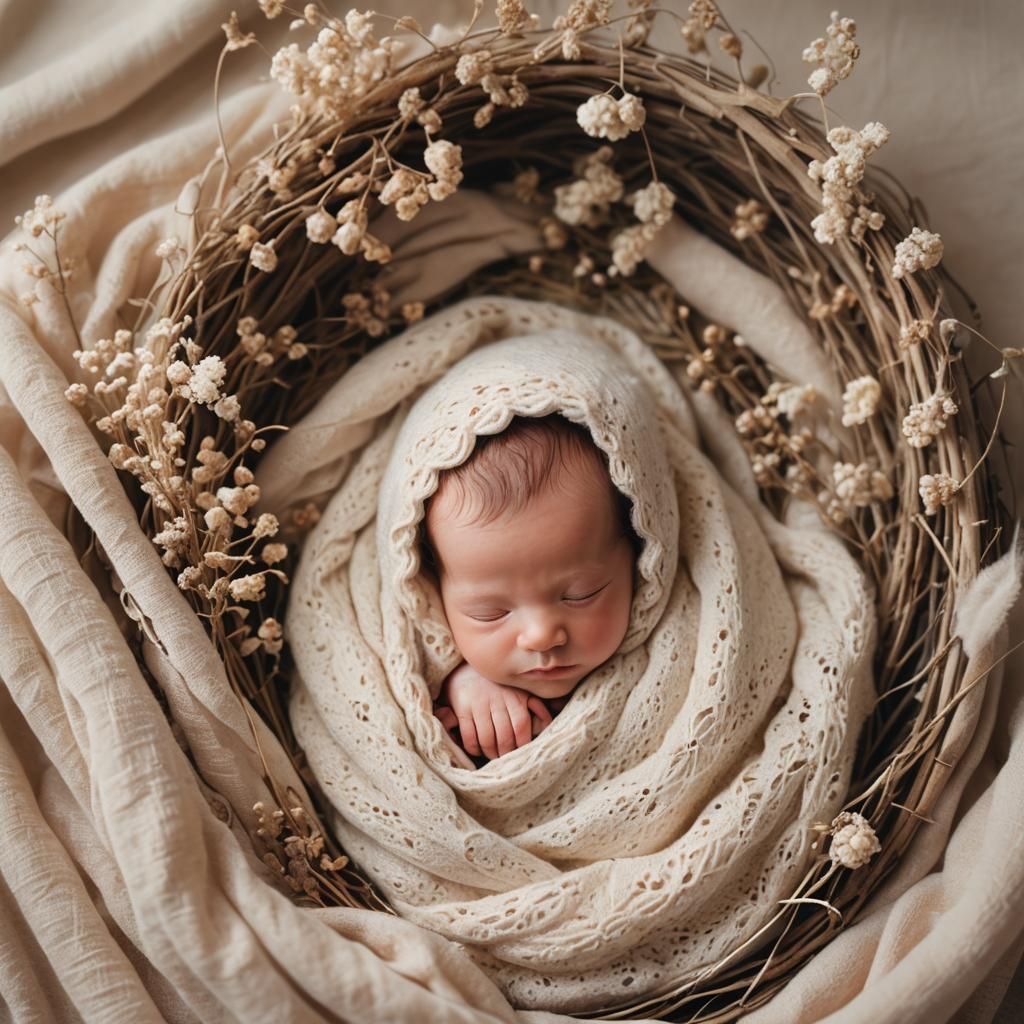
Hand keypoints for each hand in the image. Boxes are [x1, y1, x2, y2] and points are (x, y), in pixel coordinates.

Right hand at [436, 663, 552, 759]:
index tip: (521, 754)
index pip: (521, 726)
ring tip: (493, 756)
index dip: (522, 744)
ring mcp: (478, 704)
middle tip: (506, 760)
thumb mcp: (521, 690)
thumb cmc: (500, 685)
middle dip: (506, 753)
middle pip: (504, 737)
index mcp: (514, 697)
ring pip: (486, 739)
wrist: (468, 667)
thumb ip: (536, 707)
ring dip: (490, 753)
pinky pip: (469, 735)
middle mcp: (497, 700)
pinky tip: (477, 749)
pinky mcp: (462, 707)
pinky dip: (473, 748)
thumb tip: (547, 725)